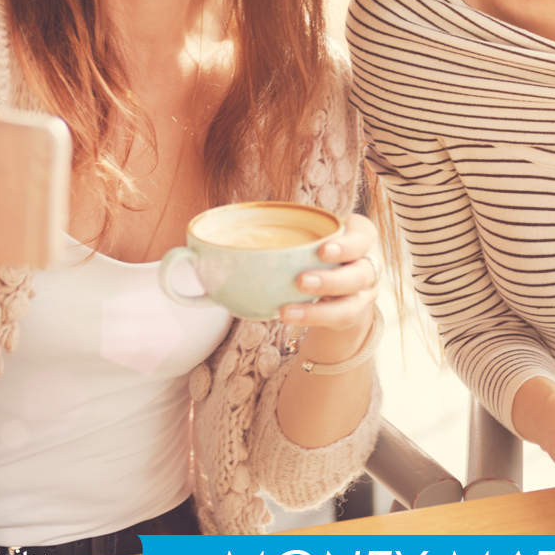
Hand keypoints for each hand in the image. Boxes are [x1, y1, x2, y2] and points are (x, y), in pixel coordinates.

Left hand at [274, 213, 380, 445]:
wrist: (336, 290)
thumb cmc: (308, 255)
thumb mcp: (298, 237)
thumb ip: (258, 234)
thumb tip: (187, 253)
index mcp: (358, 236)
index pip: (364, 235)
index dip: (348, 243)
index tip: (321, 248)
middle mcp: (367, 265)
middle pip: (362, 272)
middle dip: (333, 277)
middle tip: (302, 280)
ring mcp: (363, 294)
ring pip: (352, 302)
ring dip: (321, 306)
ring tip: (288, 311)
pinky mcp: (352, 316)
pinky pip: (337, 320)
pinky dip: (312, 319)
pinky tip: (287, 317)